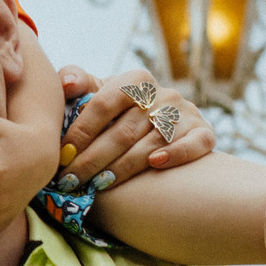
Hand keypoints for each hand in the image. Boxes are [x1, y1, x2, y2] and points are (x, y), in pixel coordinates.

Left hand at [60, 69, 218, 188]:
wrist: (161, 119)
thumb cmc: (117, 108)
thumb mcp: (97, 91)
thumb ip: (76, 82)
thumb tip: (67, 83)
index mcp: (135, 79)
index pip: (103, 104)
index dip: (80, 131)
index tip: (61, 155)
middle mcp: (163, 93)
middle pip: (123, 131)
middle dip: (93, 159)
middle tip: (70, 180)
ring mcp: (185, 113)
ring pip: (151, 143)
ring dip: (122, 167)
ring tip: (96, 185)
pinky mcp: (203, 132)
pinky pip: (195, 145)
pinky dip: (176, 154)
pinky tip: (155, 164)